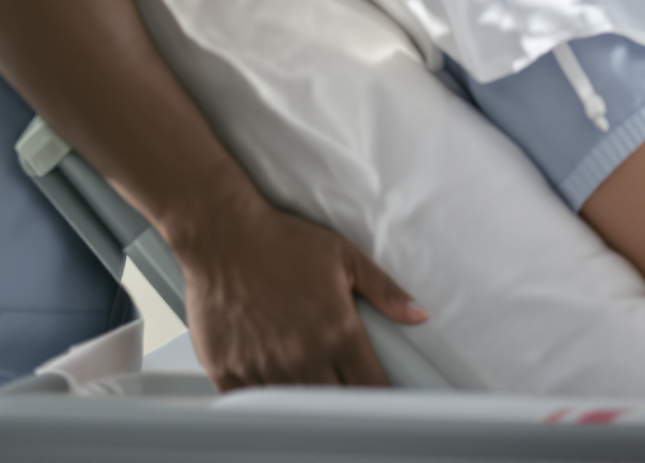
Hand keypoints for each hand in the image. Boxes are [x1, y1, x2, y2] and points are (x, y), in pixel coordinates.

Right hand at [175, 193, 424, 388]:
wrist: (225, 236)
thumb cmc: (284, 242)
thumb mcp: (345, 257)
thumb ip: (385, 291)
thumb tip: (420, 315)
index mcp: (337, 331)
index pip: (370, 386)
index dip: (379, 395)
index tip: (380, 397)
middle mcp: (302, 356)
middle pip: (335, 405)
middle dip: (345, 402)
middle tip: (344, 390)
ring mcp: (264, 367)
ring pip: (294, 408)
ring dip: (306, 403)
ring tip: (310, 385)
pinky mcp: (229, 372)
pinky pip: (253, 406)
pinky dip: (265, 402)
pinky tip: (272, 386)